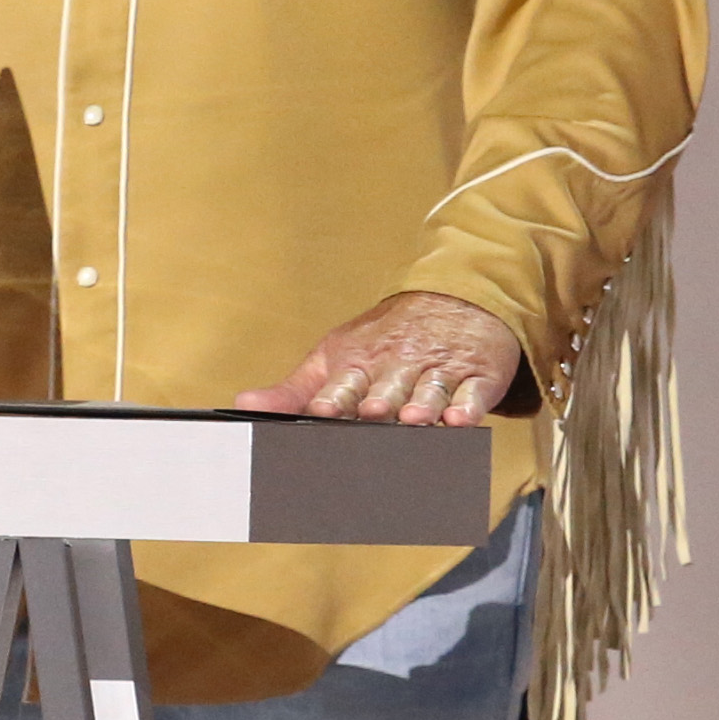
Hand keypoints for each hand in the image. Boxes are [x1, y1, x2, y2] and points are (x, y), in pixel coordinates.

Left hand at [237, 291, 520, 425]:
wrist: (454, 299)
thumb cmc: (385, 340)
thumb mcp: (334, 357)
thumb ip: (292, 390)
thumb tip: (243, 406)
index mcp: (360, 363)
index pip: (345, 383)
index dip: (335, 397)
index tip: (322, 410)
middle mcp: (399, 366)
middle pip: (389, 388)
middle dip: (380, 402)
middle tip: (372, 413)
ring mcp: (438, 370)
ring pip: (429, 390)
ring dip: (421, 405)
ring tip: (414, 419)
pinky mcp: (475, 376)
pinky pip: (473, 393)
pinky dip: (468, 406)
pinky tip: (460, 419)